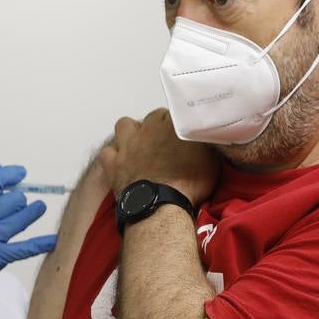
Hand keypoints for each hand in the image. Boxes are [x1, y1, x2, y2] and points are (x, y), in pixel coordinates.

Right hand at [0, 164, 57, 310]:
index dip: (9, 175)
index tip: (21, 173)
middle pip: (11, 200)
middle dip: (17, 200)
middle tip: (19, 203)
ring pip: (19, 218)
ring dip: (32, 212)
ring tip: (39, 207)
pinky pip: (23, 247)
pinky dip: (40, 243)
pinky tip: (53, 239)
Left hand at [99, 108, 219, 205]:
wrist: (161, 206)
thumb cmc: (189, 184)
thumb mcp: (211, 162)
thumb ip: (205, 145)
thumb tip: (204, 140)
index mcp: (172, 125)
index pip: (177, 112)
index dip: (181, 124)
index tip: (185, 135)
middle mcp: (148, 130)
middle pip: (152, 116)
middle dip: (159, 125)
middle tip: (166, 142)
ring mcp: (128, 145)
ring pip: (124, 124)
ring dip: (132, 132)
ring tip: (140, 144)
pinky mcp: (114, 164)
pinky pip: (107, 152)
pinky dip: (114, 156)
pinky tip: (121, 162)